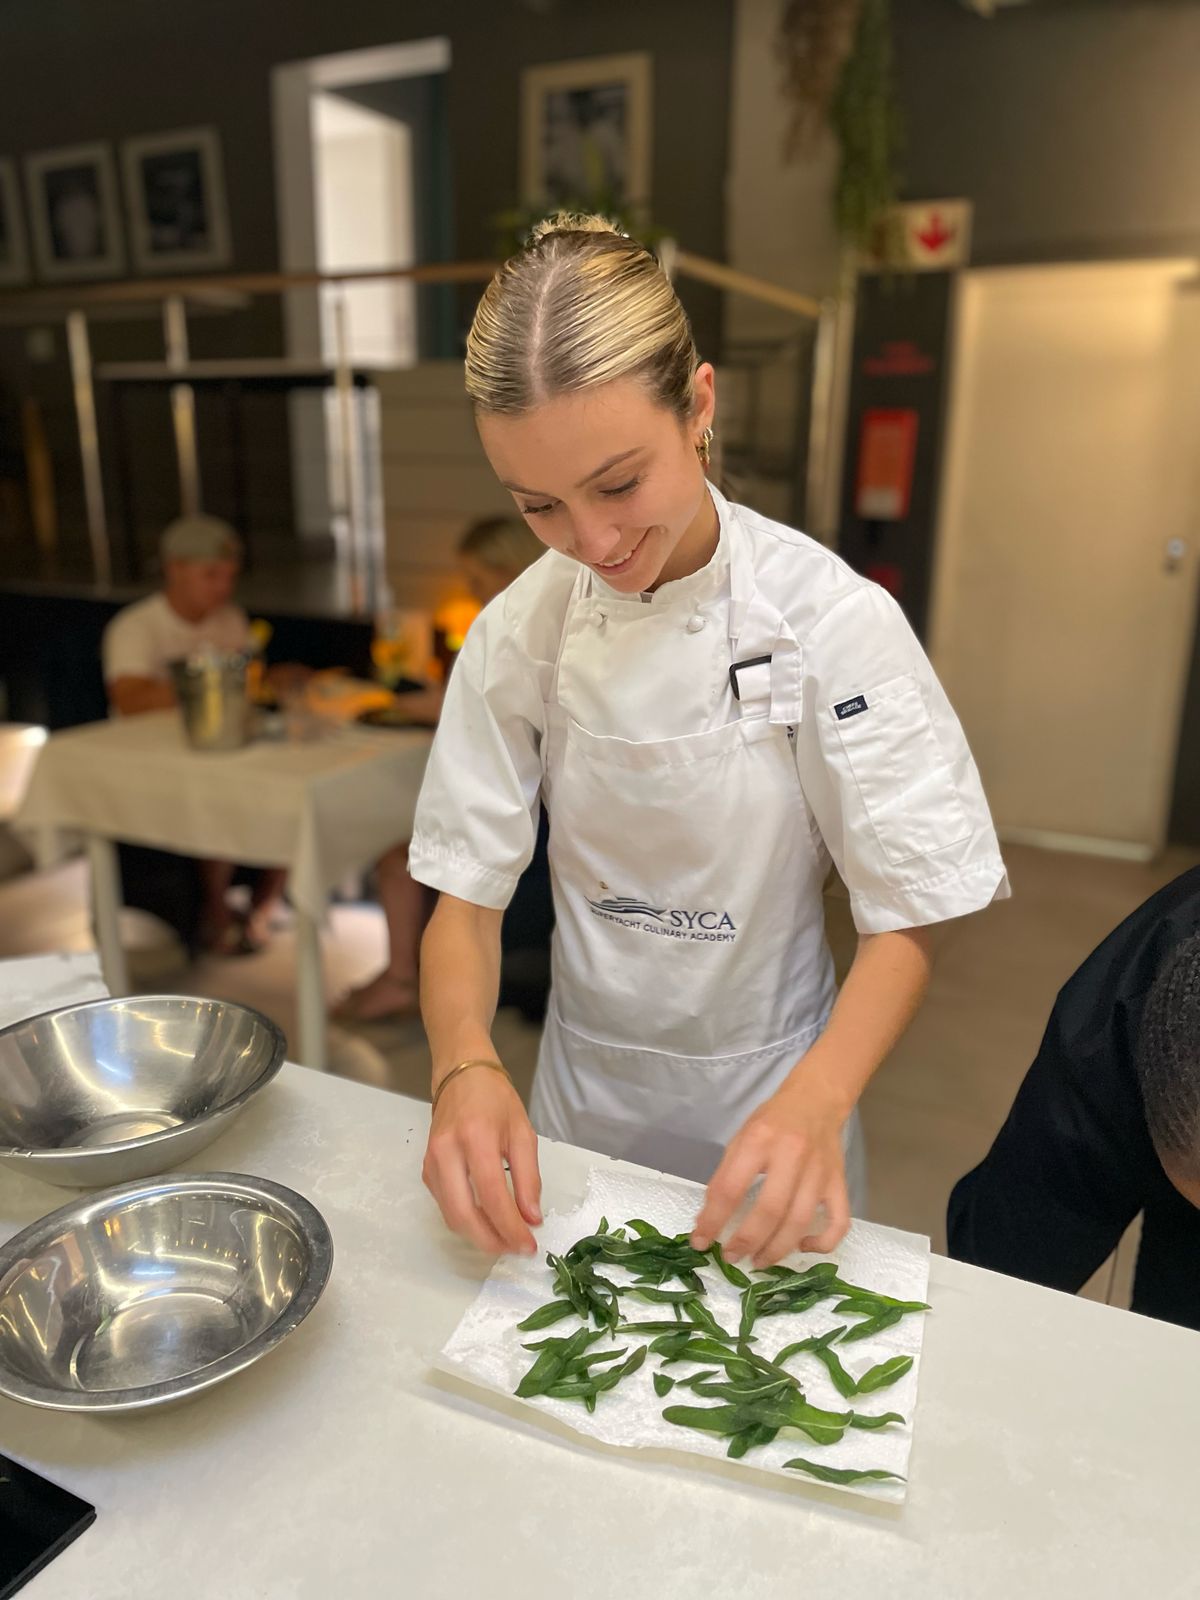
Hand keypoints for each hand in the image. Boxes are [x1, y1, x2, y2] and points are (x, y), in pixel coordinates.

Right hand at [423, 1067, 541, 1255]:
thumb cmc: (496, 1100)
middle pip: (463, 1215)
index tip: (529, 1245)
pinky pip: (446, 1206)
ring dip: (479, 1235)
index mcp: (476, 1139)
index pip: (492, 1197)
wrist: (461, 1076)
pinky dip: (466, 1220)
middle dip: (491, 1241)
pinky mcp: (426, 1170)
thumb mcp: (523, 1133)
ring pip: (451, 1216)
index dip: (511, 1228)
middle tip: (515, 1248)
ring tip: (505, 1237)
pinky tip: (487, 1219)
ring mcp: (431, 1163)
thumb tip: (531, 1219)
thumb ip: (528, 1178)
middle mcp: (447, 1153)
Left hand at [691, 1077, 851, 1266]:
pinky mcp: (839, 1183)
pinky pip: (838, 1222)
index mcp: (759, 1141)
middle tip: (732, 1257)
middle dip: (746, 1241)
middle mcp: (792, 1156)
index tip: (702, 1242)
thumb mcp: (740, 1139)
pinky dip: (822, 1243)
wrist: (816, 1100)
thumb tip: (708, 1220)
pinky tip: (803, 1247)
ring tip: (758, 1261)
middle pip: (769, 1211)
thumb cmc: (773, 1121)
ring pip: (800, 1222)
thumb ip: (725, 1177)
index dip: (713, 1221)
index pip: (731, 1189)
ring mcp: (819, 1172)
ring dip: (777, 1249)